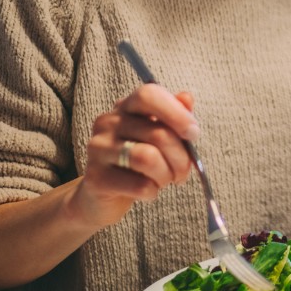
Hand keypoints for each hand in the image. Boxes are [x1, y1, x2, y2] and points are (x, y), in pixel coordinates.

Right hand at [72, 84, 200, 227]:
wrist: (104, 195)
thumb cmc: (139, 161)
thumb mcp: (160, 135)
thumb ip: (175, 115)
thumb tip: (187, 98)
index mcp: (125, 106)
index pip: (148, 95)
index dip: (176, 113)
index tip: (193, 133)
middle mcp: (107, 123)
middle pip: (158, 133)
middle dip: (181, 157)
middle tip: (183, 170)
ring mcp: (98, 149)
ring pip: (148, 159)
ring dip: (167, 174)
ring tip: (167, 180)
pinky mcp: (96, 178)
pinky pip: (139, 185)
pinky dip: (153, 191)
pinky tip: (150, 191)